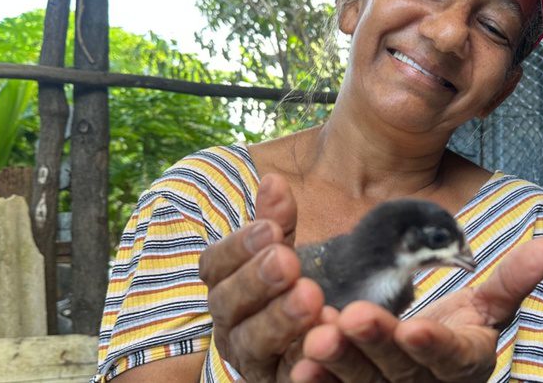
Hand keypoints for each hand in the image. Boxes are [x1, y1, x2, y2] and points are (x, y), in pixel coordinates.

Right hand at [198, 174, 325, 381]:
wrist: (329, 332)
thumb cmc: (298, 284)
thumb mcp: (288, 249)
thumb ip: (278, 221)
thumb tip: (273, 180)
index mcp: (226, 285)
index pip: (214, 265)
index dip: (238, 246)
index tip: (271, 230)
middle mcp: (230, 323)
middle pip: (228, 304)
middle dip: (256, 281)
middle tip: (287, 261)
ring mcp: (252, 358)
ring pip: (253, 343)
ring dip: (279, 320)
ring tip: (311, 296)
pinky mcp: (277, 381)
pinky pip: (287, 374)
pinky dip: (304, 358)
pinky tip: (328, 334)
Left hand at [290, 236, 542, 382]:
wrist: (429, 362)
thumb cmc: (460, 330)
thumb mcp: (488, 306)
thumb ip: (515, 278)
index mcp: (463, 362)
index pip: (451, 356)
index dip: (435, 345)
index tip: (416, 328)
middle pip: (401, 369)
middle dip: (377, 345)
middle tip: (351, 318)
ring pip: (366, 382)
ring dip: (340, 363)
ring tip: (316, 338)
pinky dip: (320, 382)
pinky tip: (297, 366)